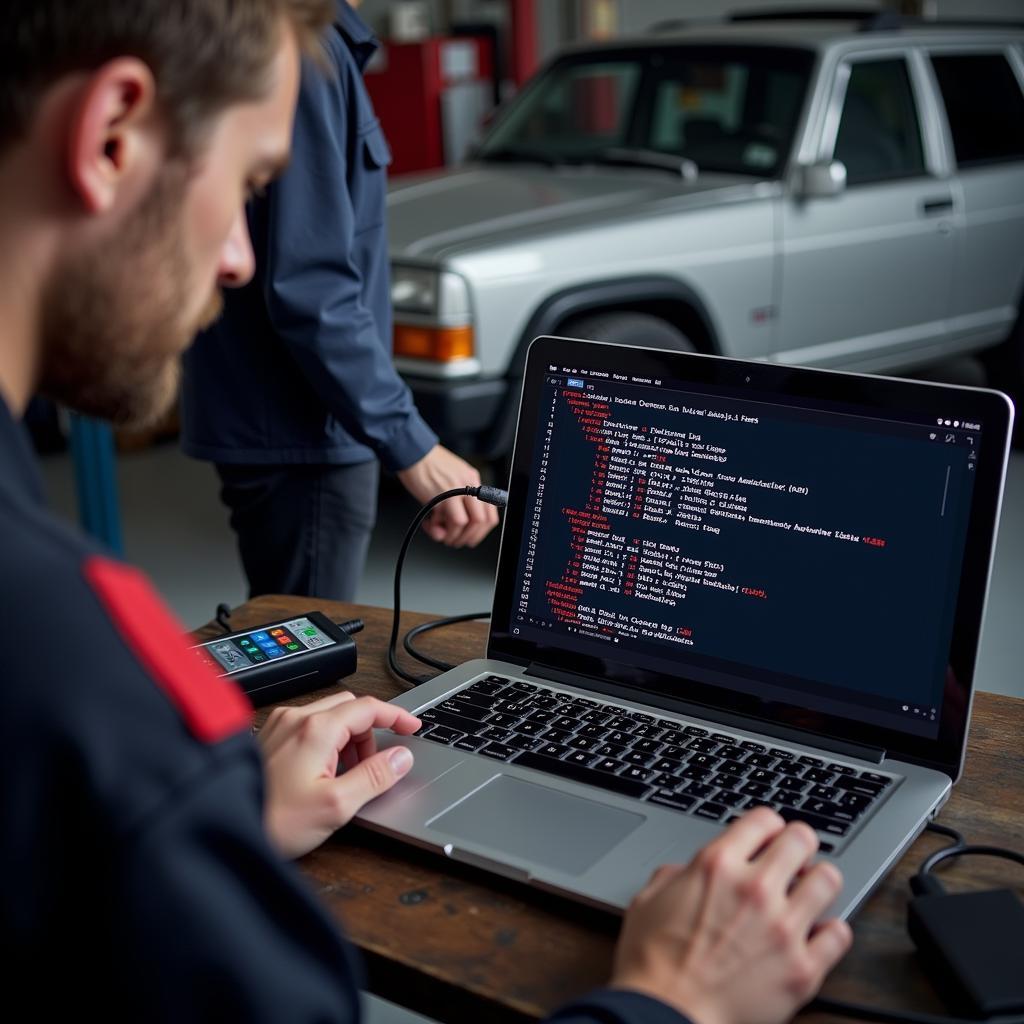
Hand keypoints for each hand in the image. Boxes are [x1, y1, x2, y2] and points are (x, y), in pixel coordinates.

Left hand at [257, 691, 420, 859]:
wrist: (227, 828)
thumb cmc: (274, 821)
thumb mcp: (336, 806)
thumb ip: (375, 777)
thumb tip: (402, 758)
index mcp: (316, 729)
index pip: (369, 707)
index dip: (397, 716)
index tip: (413, 726)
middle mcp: (296, 719)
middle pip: (350, 708)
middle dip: (370, 732)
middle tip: (375, 766)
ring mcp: (279, 725)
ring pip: (329, 715)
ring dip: (348, 738)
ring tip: (345, 776)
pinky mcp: (268, 737)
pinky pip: (309, 725)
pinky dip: (327, 741)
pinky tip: (321, 772)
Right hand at [396, 444, 498, 547]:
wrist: (411, 451)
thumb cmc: (425, 464)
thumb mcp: (449, 477)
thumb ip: (455, 499)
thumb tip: (454, 524)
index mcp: (472, 479)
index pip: (489, 510)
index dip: (481, 530)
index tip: (470, 536)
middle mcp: (469, 484)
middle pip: (482, 520)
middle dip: (470, 537)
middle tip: (457, 541)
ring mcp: (457, 490)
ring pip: (468, 523)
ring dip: (454, 536)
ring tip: (441, 535)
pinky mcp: (442, 495)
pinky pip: (452, 521)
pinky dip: (442, 530)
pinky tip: (431, 525)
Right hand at [610, 808, 851, 1023]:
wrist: (665, 1016)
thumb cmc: (651, 964)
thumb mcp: (648, 900)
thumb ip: (676, 875)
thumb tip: (690, 872)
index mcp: (717, 865)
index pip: (764, 819)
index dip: (767, 826)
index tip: (768, 836)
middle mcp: (755, 889)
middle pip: (802, 839)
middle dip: (798, 845)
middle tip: (793, 858)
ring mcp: (783, 928)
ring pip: (829, 880)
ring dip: (818, 883)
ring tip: (807, 893)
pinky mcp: (803, 970)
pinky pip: (840, 935)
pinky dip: (831, 931)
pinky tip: (817, 934)